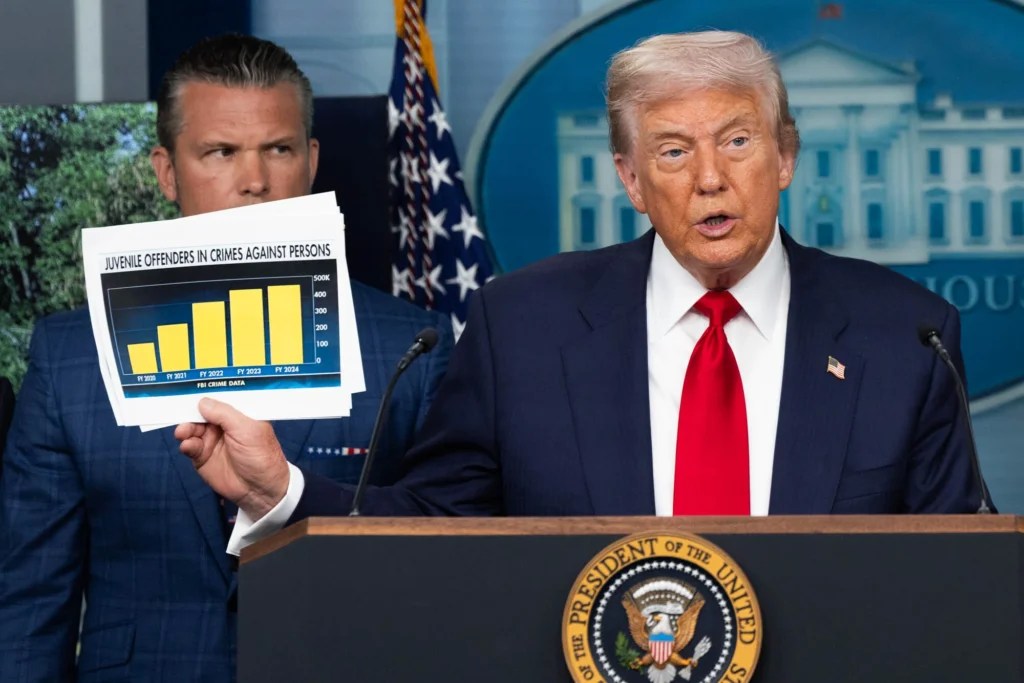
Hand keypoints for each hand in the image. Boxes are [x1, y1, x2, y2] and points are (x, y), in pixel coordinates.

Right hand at [174, 397, 289, 520]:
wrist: (259, 490)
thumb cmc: (261, 457)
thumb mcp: (247, 430)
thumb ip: (224, 414)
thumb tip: (202, 401)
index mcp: (239, 414)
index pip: (220, 398)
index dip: (207, 393)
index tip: (189, 386)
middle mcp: (223, 424)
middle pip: (201, 412)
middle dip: (190, 412)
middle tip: (182, 413)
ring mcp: (211, 440)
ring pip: (192, 428)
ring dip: (185, 428)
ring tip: (183, 432)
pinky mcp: (202, 456)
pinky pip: (189, 446)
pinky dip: (186, 444)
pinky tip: (188, 446)